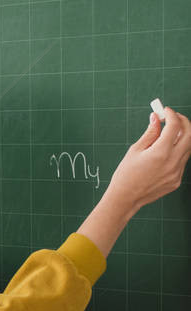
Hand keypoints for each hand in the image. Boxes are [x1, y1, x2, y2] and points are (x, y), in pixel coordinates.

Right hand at [76, 106, 190, 257]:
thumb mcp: (135, 150)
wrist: (126, 198)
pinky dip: (177, 151)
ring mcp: (177, 172)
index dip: (171, 115)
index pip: (175, 126)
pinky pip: (182, 160)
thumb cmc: (126, 174)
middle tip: (173, 118)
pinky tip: (164, 151)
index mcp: (160, 152)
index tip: (165, 111)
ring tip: (167, 134)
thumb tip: (156, 118)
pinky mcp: (177, 180)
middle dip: (183, 122)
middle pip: (190, 135)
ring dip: (181, 137)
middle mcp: (173, 162)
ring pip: (188, 148)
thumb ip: (150, 133)